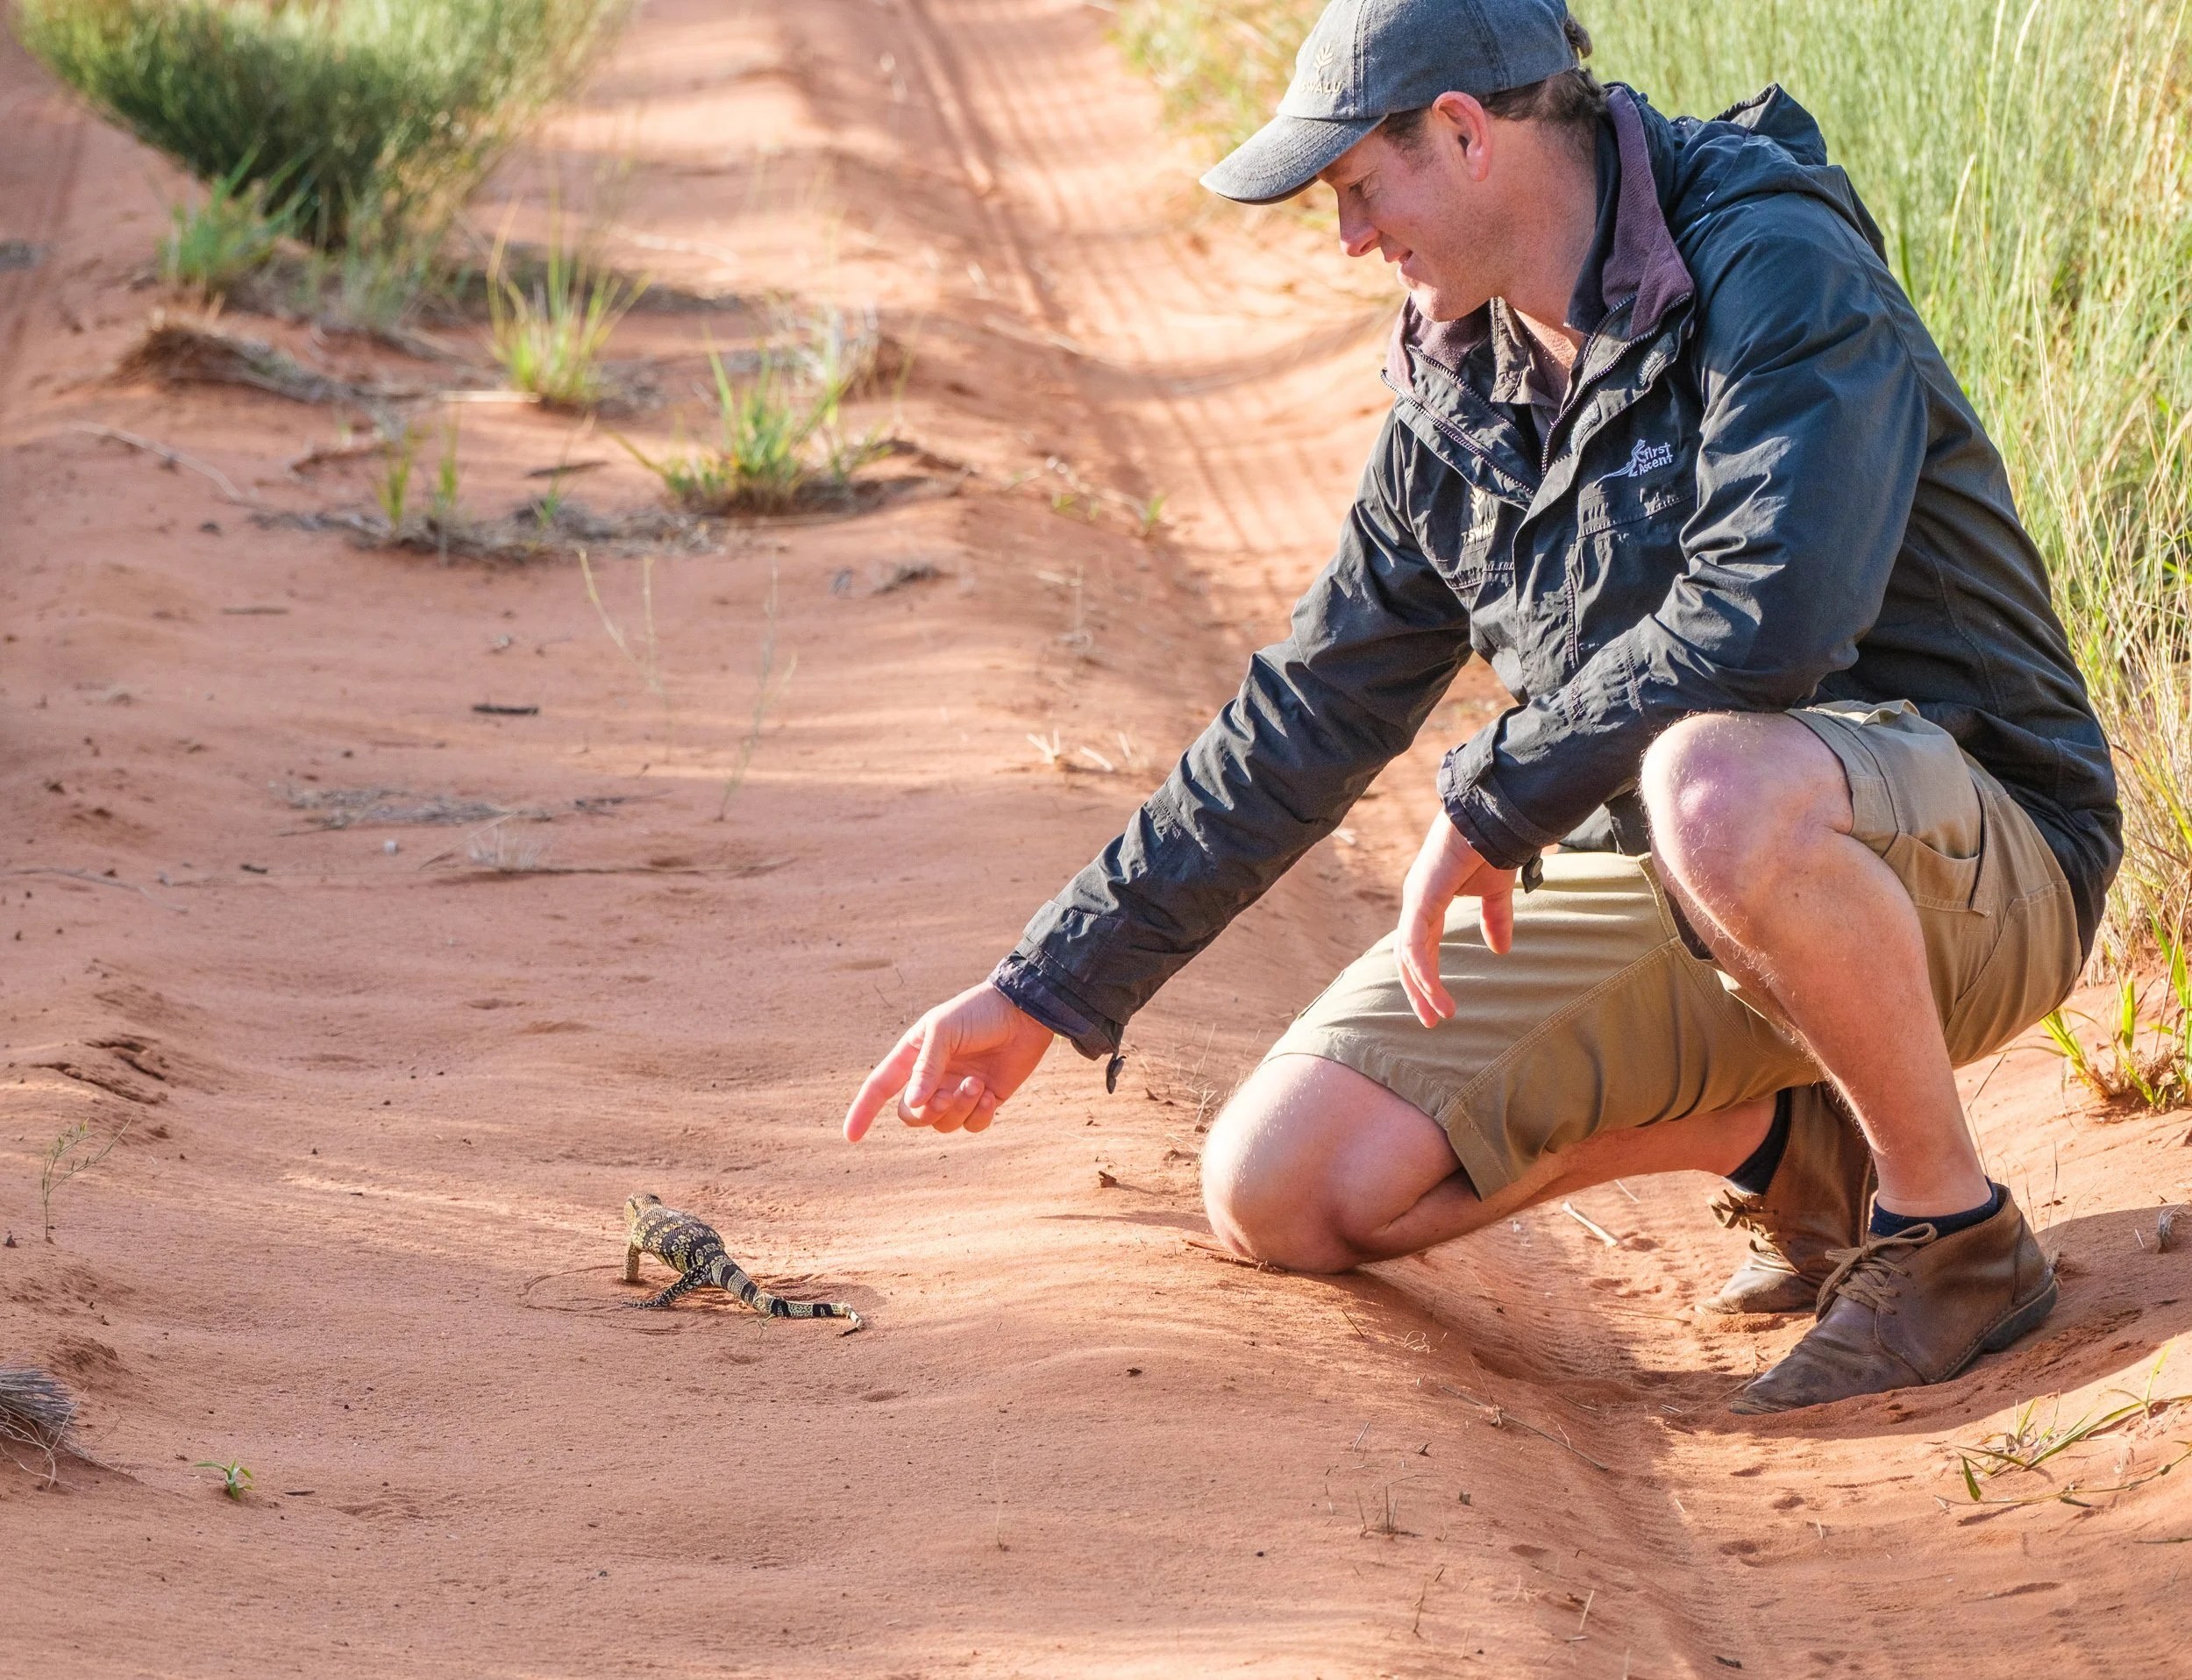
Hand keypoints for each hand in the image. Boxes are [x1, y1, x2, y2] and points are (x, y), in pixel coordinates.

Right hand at [843, 982, 1055, 1141]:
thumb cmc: (979, 1012)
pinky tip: (990, 1095)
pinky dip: (979, 1115)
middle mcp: (932, 1076)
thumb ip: (926, 1068)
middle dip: (925, 1112)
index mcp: (913, 1055)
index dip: (863, 1111)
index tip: (851, 1137)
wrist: (1024, 1012)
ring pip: (943, 1123)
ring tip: (977, 1085)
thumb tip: (913, 1104)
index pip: (880, 1087)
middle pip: (911, 1114)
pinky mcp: (985, 1100)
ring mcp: (958, 1090)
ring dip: (958, 1109)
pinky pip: (972, 1125)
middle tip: (946, 1096)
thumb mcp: (944, 1032)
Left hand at [1394, 812, 1517, 1027]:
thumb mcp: (1494, 894)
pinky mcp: (1420, 898)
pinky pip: (1415, 944)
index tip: (1439, 1009)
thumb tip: (1500, 952)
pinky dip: (1424, 972)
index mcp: (1428, 903)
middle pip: (1408, 957)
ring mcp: (1415, 900)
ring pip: (1409, 956)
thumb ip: (1493, 920)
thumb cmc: (1490, 848)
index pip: (1419, 948)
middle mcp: (1416, 903)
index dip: (1427, 978)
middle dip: (1417, 991)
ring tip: (1438, 1016)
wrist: (1494, 819)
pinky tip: (1434, 993)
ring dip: (1422, 989)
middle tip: (1430, 1021)